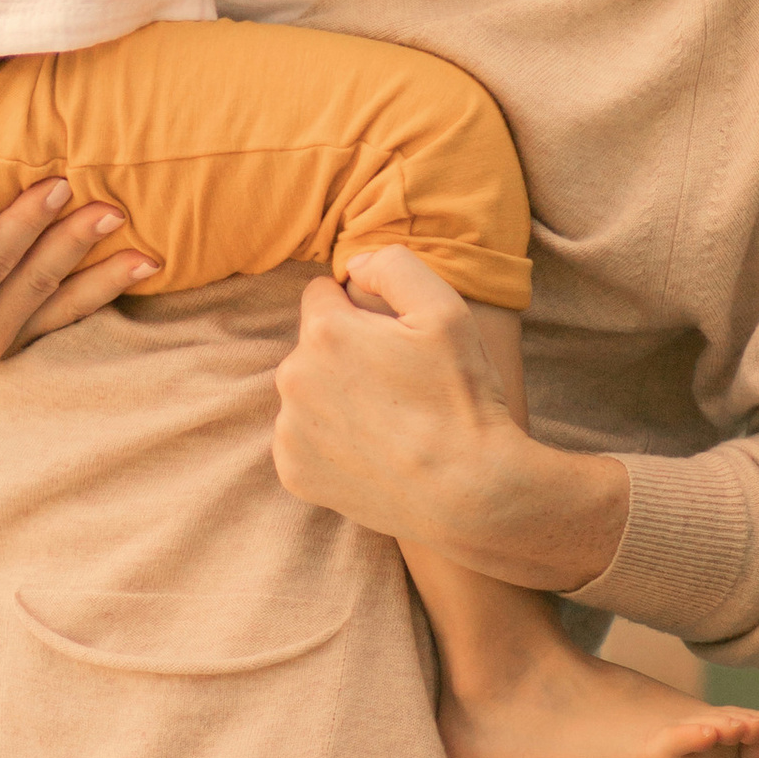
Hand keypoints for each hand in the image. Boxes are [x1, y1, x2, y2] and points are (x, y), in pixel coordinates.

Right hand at [0, 176, 160, 370]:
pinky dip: (99, 294)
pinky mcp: (13, 340)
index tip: (57, 181)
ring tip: (147, 252)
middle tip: (111, 204)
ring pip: (59, 308)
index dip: (25, 222)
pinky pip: (62, 317)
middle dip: (74, 243)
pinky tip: (137, 271)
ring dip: (104, 277)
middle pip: (32, 282)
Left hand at [270, 247, 629, 589]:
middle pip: (312, 345)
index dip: (358, 310)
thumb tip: (353, 266)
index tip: (390, 337)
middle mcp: (294, 378)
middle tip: (396, 382)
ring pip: (307, 392)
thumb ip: (393, 265)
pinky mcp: (294, 472)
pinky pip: (303, 439)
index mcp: (324, 332)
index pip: (321, 294)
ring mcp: (290, 430)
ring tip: (388, 419)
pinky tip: (371, 450)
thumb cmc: (461, 398)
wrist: (468, 493)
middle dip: (345, 353)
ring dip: (334, 396)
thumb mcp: (445, 309)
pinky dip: (329, 441)